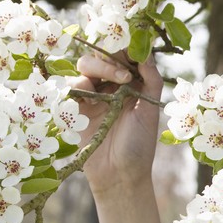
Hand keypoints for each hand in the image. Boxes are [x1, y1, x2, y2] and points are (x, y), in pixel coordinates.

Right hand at [72, 52, 163, 195]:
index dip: (125, 49)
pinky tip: (91, 94)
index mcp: (131, 84)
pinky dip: (79, 83)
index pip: (124, 55)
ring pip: (85, 65)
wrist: (119, 174)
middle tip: (124, 74)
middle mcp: (110, 86)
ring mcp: (92, 95)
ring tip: (115, 83)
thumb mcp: (150, 110)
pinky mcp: (75, 107)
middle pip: (102, 56)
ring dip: (99, 68)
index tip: (132, 52)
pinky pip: (70, 85)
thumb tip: (146, 52)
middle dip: (111, 59)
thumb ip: (151, 79)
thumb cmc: (139, 144)